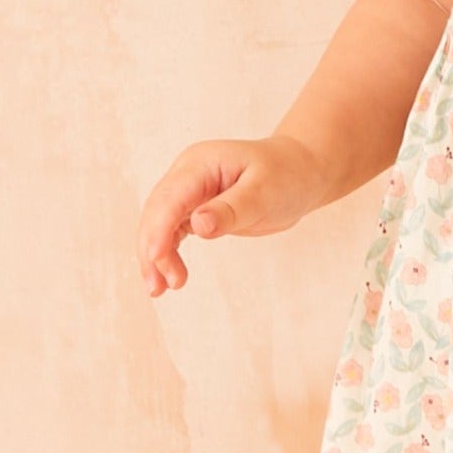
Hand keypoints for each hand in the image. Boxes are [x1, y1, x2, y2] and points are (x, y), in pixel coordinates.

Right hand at [137, 137, 326, 295]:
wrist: (299, 173)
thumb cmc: (285, 176)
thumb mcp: (264, 191)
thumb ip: (231, 208)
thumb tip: (198, 225)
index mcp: (201, 164)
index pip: (171, 197)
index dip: (159, 228)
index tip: (157, 258)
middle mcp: (188, 175)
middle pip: (156, 212)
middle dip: (152, 248)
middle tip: (159, 286)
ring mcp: (189, 191)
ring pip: (159, 225)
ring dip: (155, 256)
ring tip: (160, 289)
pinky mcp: (194, 208)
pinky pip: (171, 231)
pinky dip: (166, 253)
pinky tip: (168, 277)